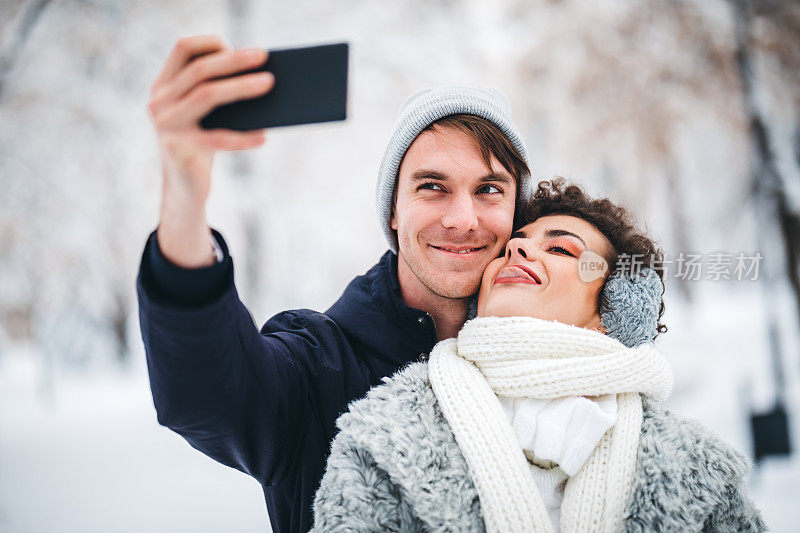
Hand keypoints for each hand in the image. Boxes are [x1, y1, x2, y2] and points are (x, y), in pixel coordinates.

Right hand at [148, 34, 274, 206]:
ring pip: (207, 95)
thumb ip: (217, 91)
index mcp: (163, 86)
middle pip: (199, 70)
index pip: (183, 48)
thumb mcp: (206, 115)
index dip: (212, 43)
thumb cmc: (203, 144)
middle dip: (235, 60)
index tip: (242, 47)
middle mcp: (159, 102)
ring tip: (270, 85)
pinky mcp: (178, 151)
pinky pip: (218, 139)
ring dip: (242, 87)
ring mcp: (166, 126)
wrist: (185, 188)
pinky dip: (244, 137)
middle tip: (265, 58)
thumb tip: (260, 72)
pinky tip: (263, 136)